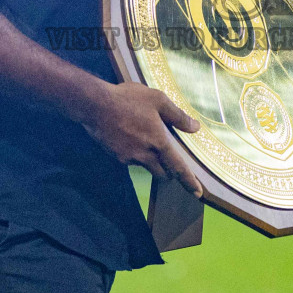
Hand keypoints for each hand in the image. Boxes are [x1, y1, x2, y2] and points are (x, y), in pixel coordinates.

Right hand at [82, 82, 203, 198]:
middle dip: (168, 172)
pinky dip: (135, 154)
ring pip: (146, 166)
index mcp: (159, 142)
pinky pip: (131, 160)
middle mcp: (145, 155)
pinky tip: (130, 137)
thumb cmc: (128, 99)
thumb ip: (177, 116)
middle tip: (170, 162)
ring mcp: (129, 158)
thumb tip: (195, 127)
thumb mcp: (157, 100)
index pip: (178, 167)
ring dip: (150, 161)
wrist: (95, 106)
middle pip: (162, 174)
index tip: (198, 193)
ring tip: (146, 140)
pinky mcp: (117, 157)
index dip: (189, 181)